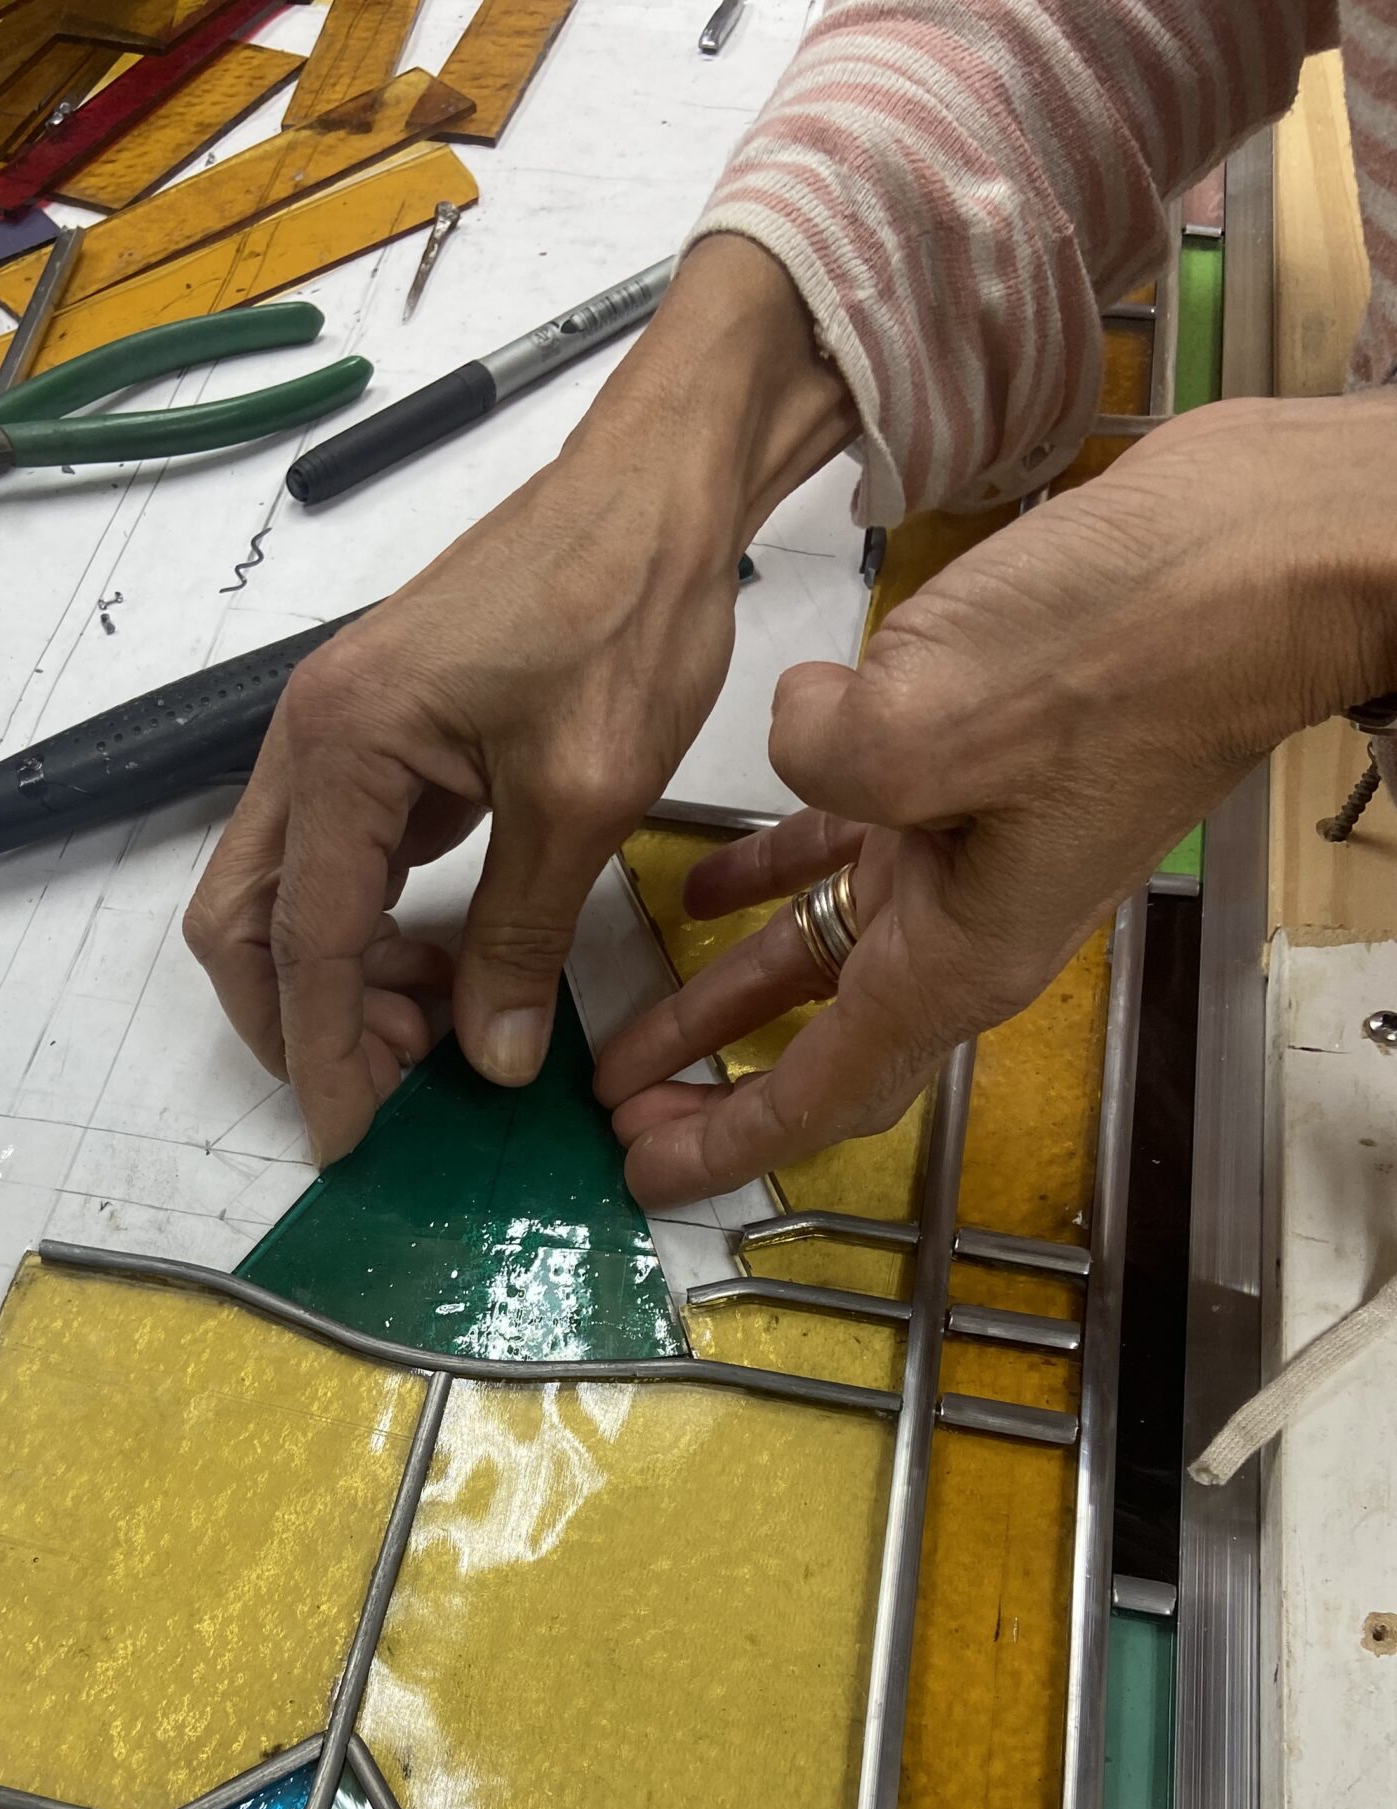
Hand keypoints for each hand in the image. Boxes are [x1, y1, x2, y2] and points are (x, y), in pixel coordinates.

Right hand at [184, 237, 854, 1163]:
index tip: (349, 1141)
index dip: (325, 1054)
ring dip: (342, 977)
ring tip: (443, 1023)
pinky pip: (344, 858)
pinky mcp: (384, 736)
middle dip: (303, 1020)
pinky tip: (454, 956)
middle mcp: (309, 740)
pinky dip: (376, 926)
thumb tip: (487, 1063)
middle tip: (396, 1082)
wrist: (655, 486)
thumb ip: (520, 937)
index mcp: (340, 749)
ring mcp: (339, 735)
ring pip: (288, 894)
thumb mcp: (583, 798)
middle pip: (245, 922)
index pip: (304, 943)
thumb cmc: (625, 616)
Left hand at [598, 392, 1396, 1207]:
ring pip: (819, 958)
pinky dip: (771, 878)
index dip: (726, 1142)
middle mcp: (965, 925)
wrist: (1262, 557)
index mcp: (963, 952)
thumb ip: (828, 757)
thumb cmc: (1138, 643)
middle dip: (714, 1088)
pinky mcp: (967, 779)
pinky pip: (847, 855)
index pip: (825, 1093)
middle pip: (818, 1049)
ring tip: (633, 1026)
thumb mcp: (944, 713)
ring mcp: (968, 856)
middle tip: (623, 1113)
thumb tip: (795, 735)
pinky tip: (706, 880)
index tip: (648, 1175)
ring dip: (723, 994)